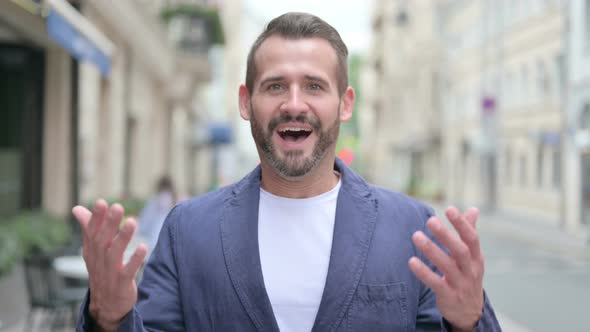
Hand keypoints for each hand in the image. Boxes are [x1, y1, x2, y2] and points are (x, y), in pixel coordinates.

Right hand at [72, 199, 147, 331]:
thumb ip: (88, 229)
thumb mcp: (93, 251)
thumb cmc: (102, 271)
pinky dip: (135, 260)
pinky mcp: (122, 284)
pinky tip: (144, 247)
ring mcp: (110, 273)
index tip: (101, 202)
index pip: (91, 232)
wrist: (106, 306)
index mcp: (91, 251)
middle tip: (118, 207)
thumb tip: (77, 208)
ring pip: (115, 254)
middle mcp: (99, 260)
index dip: (96, 218)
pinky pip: (128, 272)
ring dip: (123, 238)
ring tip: (132, 222)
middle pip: (102, 240)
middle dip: (109, 223)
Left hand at [409, 206, 483, 330]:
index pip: (472, 238)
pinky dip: (424, 273)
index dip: (462, 224)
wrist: (470, 313)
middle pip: (460, 251)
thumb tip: (474, 209)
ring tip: (416, 236)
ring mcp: (461, 284)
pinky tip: (411, 261)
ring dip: (431, 250)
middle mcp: (471, 270)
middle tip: (430, 220)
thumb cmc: (468, 276)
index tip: (449, 209)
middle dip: (446, 235)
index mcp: (477, 258)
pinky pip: (436, 283)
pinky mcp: (449, 296)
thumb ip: (469, 233)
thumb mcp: (473, 257)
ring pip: (447, 266)